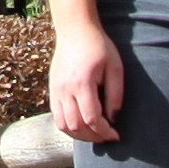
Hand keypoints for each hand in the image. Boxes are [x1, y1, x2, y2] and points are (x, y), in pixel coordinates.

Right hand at [49, 18, 127, 145]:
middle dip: (94, 137)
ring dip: (80, 135)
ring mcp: (56, 91)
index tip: (116, 135)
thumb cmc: (99, 47)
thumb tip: (113, 119)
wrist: (75, 30)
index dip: (105, 132)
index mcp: (82, 84)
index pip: (92, 119)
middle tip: (107, 137)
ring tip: (95, 134)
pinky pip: (57, 117)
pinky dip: (69, 127)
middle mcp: (65, 90)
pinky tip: (82, 126)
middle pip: (77, 126)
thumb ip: (115, 95)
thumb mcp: (115, 68)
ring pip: (64, 125)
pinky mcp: (52, 90)